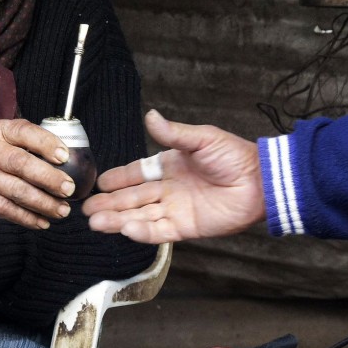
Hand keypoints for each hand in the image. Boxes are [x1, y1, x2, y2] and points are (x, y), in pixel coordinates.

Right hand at [0, 118, 75, 229]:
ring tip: (62, 210)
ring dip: (44, 203)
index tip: (64, 156)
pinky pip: (8, 211)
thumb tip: (69, 159)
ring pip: (17, 192)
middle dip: (49, 178)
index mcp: (0, 132)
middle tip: (68, 188)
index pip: (25, 133)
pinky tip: (43, 221)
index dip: (46, 144)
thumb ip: (30, 142)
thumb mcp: (5, 135)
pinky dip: (28, 218)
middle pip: (21, 165)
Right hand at [81, 109, 265, 242]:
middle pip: (132, 198)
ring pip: (139, 216)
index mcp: (169, 166)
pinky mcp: (186, 227)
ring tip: (95, 222)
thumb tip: (150, 116)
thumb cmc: (235, 157)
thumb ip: (173, 133)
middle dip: (109, 203)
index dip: (117, 179)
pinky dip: (141, 231)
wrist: (260, 182)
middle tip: (86, 209)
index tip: (98, 183)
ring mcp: (176, 209)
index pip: (136, 174)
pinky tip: (124, 229)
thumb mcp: (201, 138)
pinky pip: (159, 230)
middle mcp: (169, 189)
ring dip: (117, 219)